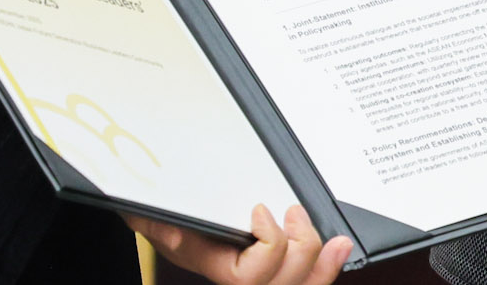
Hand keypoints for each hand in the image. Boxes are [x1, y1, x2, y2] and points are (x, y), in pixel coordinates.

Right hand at [130, 204, 350, 284]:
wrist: (162, 216)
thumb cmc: (160, 214)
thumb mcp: (152, 214)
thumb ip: (154, 217)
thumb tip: (148, 216)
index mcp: (210, 263)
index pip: (248, 277)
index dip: (268, 246)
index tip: (261, 209)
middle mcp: (236, 276)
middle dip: (300, 250)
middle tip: (293, 213)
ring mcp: (257, 275)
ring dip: (322, 267)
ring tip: (332, 239)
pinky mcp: (273, 268)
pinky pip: (302, 282)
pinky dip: (325, 269)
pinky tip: (338, 249)